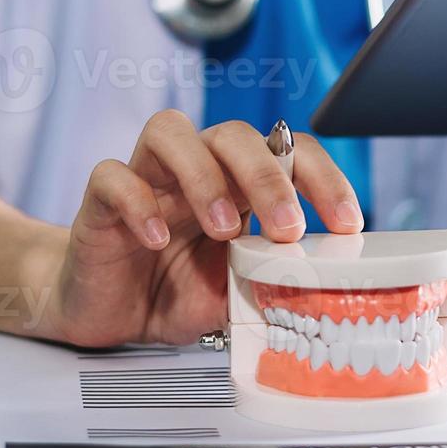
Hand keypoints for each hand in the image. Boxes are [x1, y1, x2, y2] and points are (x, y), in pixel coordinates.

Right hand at [38, 112, 362, 346]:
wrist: (107, 316)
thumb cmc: (172, 294)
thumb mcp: (234, 297)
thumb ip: (269, 285)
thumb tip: (318, 294)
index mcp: (236, 185)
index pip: (287, 152)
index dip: (322, 178)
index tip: (346, 223)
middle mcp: (194, 170)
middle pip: (233, 134)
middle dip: (267, 176)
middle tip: (286, 227)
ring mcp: (146, 179)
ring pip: (170, 131)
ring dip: (204, 176)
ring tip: (224, 229)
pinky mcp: (100, 201)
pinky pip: (113, 176)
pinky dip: (138, 202)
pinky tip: (157, 238)